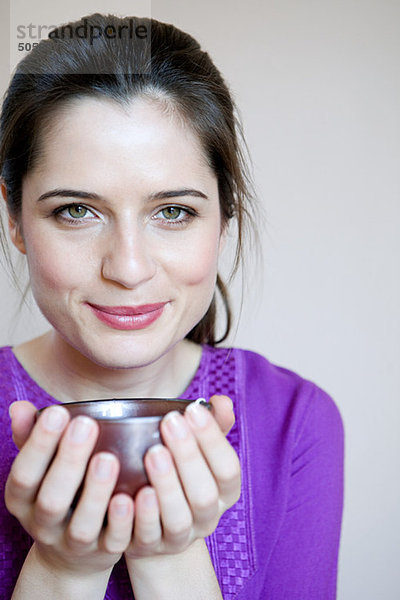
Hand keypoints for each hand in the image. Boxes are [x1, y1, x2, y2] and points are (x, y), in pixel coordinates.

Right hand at [5, 402, 134, 576]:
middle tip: (86, 424)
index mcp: (23, 500)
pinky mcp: (104, 552)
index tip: (58, 411)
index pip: (24, 474)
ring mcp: (74, 543)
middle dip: (68, 461)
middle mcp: (44, 525)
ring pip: (83, 525)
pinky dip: (124, 520)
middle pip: (52, 499)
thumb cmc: (59, 489)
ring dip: (96, 492)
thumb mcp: (41, 467)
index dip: (38, 445)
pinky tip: (135, 494)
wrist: (72, 553)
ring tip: (109, 458)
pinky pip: (114, 540)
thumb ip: (31, 436)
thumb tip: (19, 407)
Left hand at [124, 394, 240, 559]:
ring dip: (166, 485)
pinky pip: (146, 537)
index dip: (213, 440)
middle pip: (204, 494)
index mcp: (224, 492)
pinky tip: (128, 492)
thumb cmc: (180, 475)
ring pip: (178, 518)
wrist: (155, 526)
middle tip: (169, 422)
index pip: (228, 468)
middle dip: (188, 456)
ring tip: (152, 452)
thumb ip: (213, 426)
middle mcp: (207, 518)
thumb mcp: (198, 452)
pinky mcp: (149, 548)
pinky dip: (140, 516)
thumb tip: (222, 401)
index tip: (192, 409)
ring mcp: (179, 537)